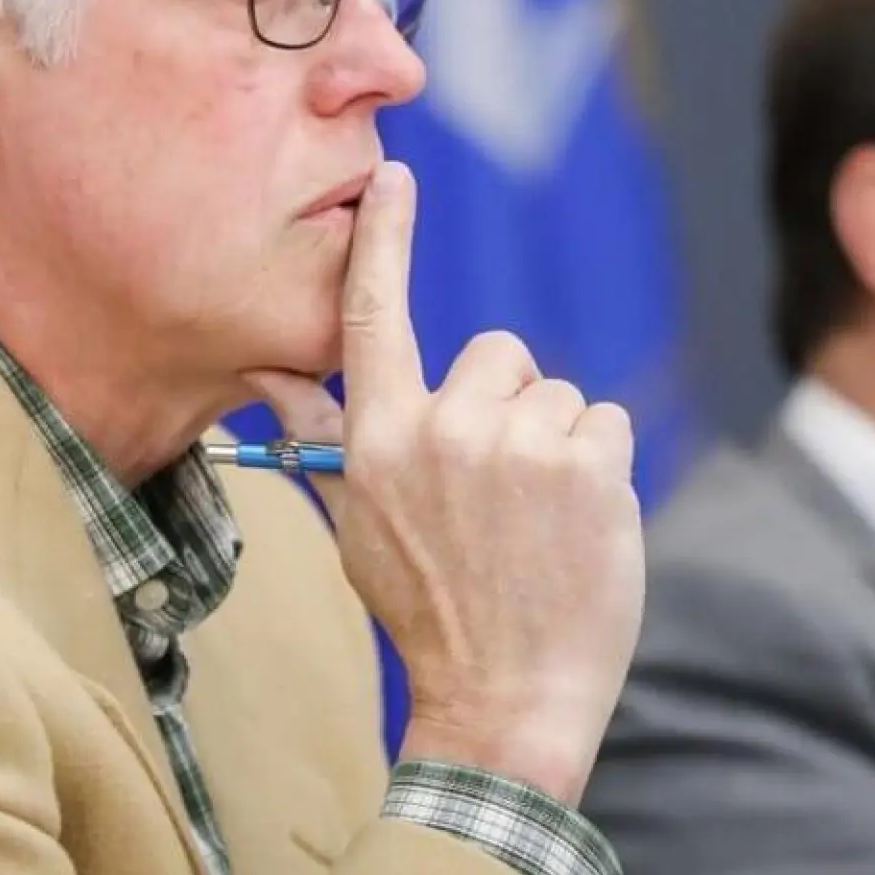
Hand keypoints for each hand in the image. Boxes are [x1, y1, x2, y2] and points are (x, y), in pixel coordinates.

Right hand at [251, 161, 643, 805]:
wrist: (505, 699)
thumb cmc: (428, 609)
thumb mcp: (359, 521)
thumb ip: (330, 435)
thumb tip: (270, 373)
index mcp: (380, 438)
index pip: (374, 315)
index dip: (386, 239)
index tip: (394, 176)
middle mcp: (442, 428)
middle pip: (496, 354)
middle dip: (506, 405)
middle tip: (500, 491)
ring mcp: (517, 444)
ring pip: (556, 395)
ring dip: (557, 445)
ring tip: (537, 521)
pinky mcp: (587, 463)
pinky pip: (604, 422)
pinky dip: (601, 467)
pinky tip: (577, 525)